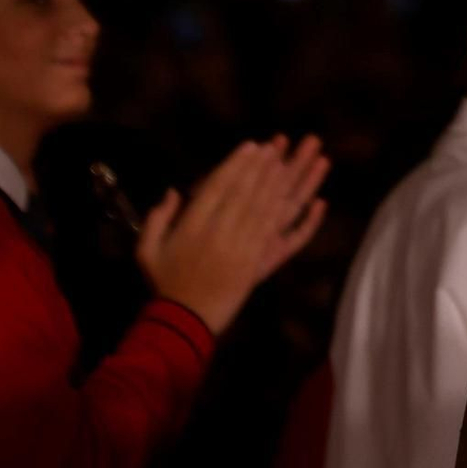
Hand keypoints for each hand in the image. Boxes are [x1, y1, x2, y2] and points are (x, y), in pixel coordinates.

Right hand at [137, 134, 329, 335]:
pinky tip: (319, 203)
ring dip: (288, 183)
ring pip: (269, 209)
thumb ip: (158, 217)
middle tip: (281, 144)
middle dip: (266, 166)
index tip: (253, 146)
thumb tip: (174, 190)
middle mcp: (221, 233)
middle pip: (248, 192)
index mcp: (193, 225)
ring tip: (303, 161)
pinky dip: (305, 221)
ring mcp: (243, 249)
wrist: (184, 323)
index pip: (219, 187)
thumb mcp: (147, 250)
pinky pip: (285, 240)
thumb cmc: (165, 284)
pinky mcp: (259, 265)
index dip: (237, 165)